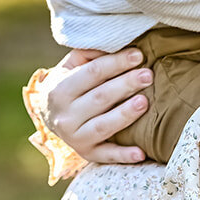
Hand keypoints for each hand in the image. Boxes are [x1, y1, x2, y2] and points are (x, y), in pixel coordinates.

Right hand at [42, 47, 153, 164]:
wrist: (50, 116)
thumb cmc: (70, 83)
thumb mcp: (70, 65)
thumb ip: (89, 53)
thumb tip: (114, 42)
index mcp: (59, 90)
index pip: (92, 73)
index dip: (116, 63)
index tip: (138, 55)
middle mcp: (64, 116)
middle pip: (100, 98)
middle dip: (125, 85)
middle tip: (148, 75)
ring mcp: (75, 138)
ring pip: (103, 126)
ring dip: (124, 115)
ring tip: (145, 102)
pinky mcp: (87, 154)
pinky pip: (106, 156)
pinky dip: (123, 156)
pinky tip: (141, 153)